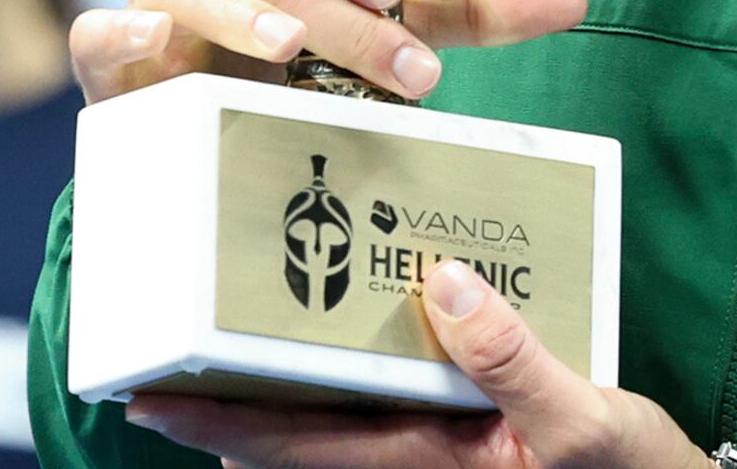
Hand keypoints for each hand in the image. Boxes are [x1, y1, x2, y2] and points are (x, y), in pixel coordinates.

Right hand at [69, 0, 585, 105]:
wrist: (210, 126)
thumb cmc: (302, 58)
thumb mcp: (388, 28)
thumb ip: (468, 9)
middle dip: (329, 10)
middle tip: (392, 64)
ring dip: (243, 17)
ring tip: (288, 51)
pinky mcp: (112, 55)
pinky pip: (102, 32)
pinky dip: (127, 33)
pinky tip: (157, 41)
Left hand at [123, 260, 704, 468]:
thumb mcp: (583, 418)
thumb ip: (513, 357)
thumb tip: (446, 284)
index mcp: (429, 462)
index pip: (301, 446)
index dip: (223, 424)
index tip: (154, 401)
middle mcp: (414, 463)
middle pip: (293, 445)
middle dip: (220, 418)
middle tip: (152, 380)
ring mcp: (431, 456)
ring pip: (326, 436)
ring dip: (268, 410)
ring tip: (214, 364)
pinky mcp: (456, 441)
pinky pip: (376, 418)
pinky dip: (333, 397)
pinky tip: (318, 363)